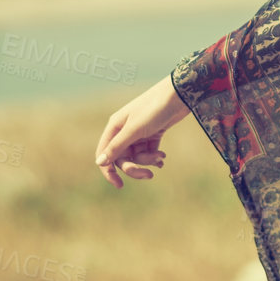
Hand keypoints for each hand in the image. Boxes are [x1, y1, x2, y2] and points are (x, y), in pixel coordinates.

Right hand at [96, 74, 188, 188]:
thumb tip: (99, 163)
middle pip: (122, 158)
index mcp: (115, 127)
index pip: (104, 153)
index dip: (108, 171)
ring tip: (161, 158)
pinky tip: (163, 157)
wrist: (180, 95)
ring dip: (148, 161)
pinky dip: (154, 157)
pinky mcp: (153, 134)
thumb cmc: (154, 109)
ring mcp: (139, 133)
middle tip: (149, 175)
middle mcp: (124, 130)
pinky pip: (149, 152)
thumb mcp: (134, 130)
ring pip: (137, 157)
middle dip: (134, 168)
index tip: (119, 185)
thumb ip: (117, 147)